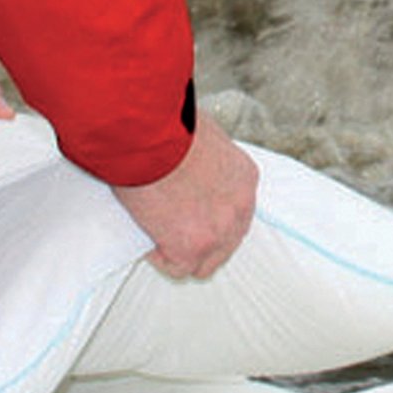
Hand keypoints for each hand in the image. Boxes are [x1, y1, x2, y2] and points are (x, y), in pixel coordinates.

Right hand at [113, 111, 256, 280]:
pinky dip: (160, 257)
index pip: (236, 210)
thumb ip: (203, 151)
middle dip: (203, 239)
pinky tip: (147, 240)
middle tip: (177, 229)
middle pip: (228, 242)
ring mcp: (218, 231)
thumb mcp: (201, 131)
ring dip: (183, 253)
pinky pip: (176, 267)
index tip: (192, 211)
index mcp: (244, 177)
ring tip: (161, 238)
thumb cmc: (168, 125)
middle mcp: (240, 207)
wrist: (149, 135)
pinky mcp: (191, 247)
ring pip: (206, 263)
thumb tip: (186, 155)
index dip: (211, 214)